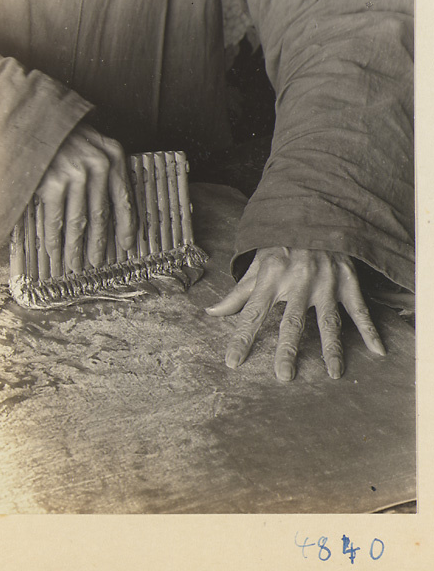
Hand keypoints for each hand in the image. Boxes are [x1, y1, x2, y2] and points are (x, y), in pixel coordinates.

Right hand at [36, 123, 135, 274]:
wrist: (33, 115)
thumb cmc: (66, 133)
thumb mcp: (95, 144)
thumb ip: (106, 170)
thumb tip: (110, 210)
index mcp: (113, 158)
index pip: (124, 199)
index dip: (126, 225)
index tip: (128, 244)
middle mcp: (98, 167)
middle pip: (100, 215)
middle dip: (98, 243)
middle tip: (96, 261)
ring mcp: (75, 175)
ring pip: (78, 221)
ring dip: (75, 247)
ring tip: (75, 263)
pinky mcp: (51, 182)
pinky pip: (55, 218)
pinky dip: (54, 237)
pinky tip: (54, 251)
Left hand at [206, 247, 385, 380]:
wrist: (314, 214)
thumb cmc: (280, 245)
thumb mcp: (256, 265)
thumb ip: (237, 293)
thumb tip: (211, 313)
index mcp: (271, 277)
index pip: (252, 313)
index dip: (242, 338)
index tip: (233, 362)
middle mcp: (298, 281)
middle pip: (292, 320)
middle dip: (288, 348)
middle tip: (284, 376)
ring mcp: (325, 282)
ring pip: (328, 320)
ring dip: (331, 347)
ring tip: (333, 373)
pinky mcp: (346, 281)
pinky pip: (359, 308)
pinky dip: (369, 329)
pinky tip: (377, 350)